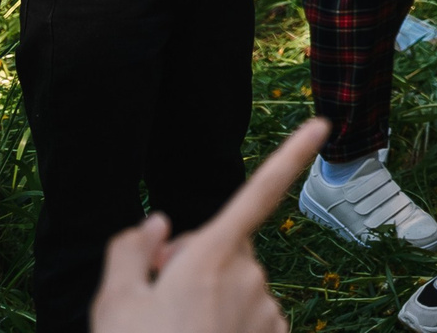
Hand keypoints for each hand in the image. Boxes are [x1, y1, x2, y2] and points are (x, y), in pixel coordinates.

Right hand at [90, 117, 326, 332]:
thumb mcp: (112, 304)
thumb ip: (132, 251)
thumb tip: (161, 222)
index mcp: (212, 257)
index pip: (259, 193)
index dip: (292, 154)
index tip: (324, 123)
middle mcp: (250, 276)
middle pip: (223, 249)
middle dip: (192, 263)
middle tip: (152, 305)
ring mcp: (266, 310)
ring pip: (234, 287)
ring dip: (207, 300)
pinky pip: (248, 317)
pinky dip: (225, 326)